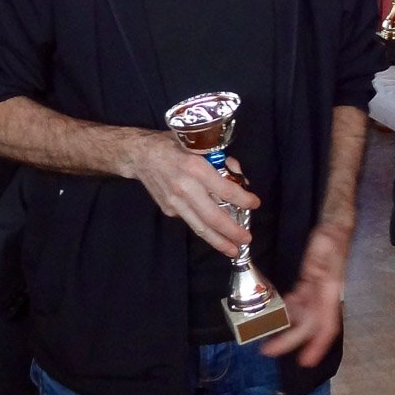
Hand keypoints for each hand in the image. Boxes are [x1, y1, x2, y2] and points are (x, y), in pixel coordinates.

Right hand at [128, 135, 258, 257]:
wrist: (140, 155)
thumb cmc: (172, 145)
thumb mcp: (199, 145)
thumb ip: (221, 160)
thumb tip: (238, 178)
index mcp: (196, 168)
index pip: (225, 190)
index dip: (243, 199)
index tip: (254, 204)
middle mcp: (185, 188)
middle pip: (213, 217)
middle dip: (231, 231)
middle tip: (246, 239)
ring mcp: (175, 202)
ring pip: (200, 227)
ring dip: (218, 241)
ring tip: (232, 250)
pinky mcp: (168, 210)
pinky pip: (190, 220)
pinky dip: (203, 227)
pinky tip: (213, 232)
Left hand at [261, 221, 352, 365]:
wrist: (336, 226)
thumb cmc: (333, 238)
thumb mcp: (327, 247)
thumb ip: (321, 263)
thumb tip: (314, 277)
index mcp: (330, 292)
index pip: (327, 325)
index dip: (318, 345)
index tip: (305, 361)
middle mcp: (324, 297)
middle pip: (309, 326)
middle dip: (290, 340)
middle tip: (268, 351)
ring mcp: (317, 291)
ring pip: (303, 317)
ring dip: (288, 329)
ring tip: (268, 338)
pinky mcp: (310, 283)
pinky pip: (299, 303)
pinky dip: (289, 311)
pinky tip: (278, 314)